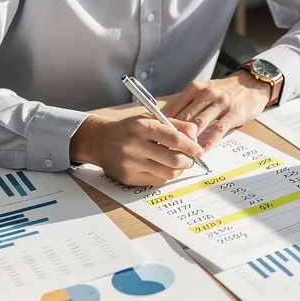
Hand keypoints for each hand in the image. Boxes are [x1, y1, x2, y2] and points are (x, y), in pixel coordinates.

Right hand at [70, 115, 203, 186]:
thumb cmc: (130, 129)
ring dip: (178, 170)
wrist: (100, 141)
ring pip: (167, 173)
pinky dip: (165, 175)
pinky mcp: (128, 177)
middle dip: (188, 161)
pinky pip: (156, 181)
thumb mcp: (149, 119)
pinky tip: (162, 168)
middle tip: (191, 159)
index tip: (198, 150)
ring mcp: (131, 163)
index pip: (174, 138)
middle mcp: (135, 145)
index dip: (191, 146)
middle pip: (173, 159)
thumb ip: (174, 125)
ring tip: (178, 164)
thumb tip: (195, 135)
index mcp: (142, 126)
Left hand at [161, 73, 271, 152]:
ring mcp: (220, 104)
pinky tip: (202, 150)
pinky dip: (209, 142)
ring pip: (199, 124)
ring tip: (181, 154)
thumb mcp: (205, 91)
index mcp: (195, 89)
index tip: (155, 138)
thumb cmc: (225, 91)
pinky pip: (218, 129)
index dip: (163, 124)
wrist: (252, 84)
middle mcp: (206, 94)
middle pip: (184, 117)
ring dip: (190, 141)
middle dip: (173, 135)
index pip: (174, 108)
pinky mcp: (234, 113)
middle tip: (163, 149)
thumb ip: (189, 105)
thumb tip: (168, 123)